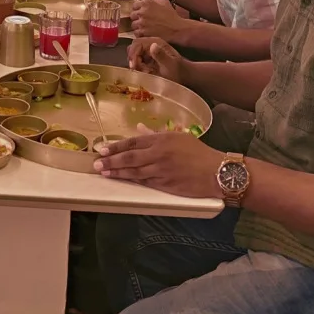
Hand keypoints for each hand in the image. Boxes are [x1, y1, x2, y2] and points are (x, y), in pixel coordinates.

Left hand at [94, 126, 221, 197]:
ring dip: (117, 173)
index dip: (116, 146)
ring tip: (104, 173)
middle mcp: (159, 154)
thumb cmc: (199, 153)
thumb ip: (156, 134)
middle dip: (111, 160)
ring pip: (134, 172)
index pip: (133, 142)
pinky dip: (132, 181)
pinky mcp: (165, 185)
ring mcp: (161, 171)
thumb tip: (139, 129)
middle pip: (129, 157)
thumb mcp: (178, 137)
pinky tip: (123, 180)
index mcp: (162, 139)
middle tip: (97, 164)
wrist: (217, 171)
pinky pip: (145, 182)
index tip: (102, 149)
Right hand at [128, 37, 184, 82]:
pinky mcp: (148, 57)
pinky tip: (147, 72)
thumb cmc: (178, 70)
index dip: (133, 54)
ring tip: (145, 72)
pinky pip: (138, 60)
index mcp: (156, 42)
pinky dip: (139, 67)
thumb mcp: (170, 64)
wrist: (184, 75)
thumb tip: (152, 45)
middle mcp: (151, 44)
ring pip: (134, 54)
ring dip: (136, 64)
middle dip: (133, 59)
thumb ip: (161, 55)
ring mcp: (149, 50)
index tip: (134, 66)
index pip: (137, 43)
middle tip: (138, 70)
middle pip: (133, 48)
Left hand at [129, 0, 187, 38]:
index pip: (134, 5)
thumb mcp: (164, 2)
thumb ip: (153, 0)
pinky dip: (140, 34)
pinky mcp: (142, 33)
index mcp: (146, 3)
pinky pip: (136, 33)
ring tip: (145, 28)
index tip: (142, 13)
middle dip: (137, 18)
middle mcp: (142, 12)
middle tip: (143, 21)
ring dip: (138, 26)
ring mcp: (141, 23)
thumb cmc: (172, 15)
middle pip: (132, 15)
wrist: (176, 28)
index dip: (138, 9)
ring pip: (133, 25)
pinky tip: (146, 33)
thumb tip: (148, 1)